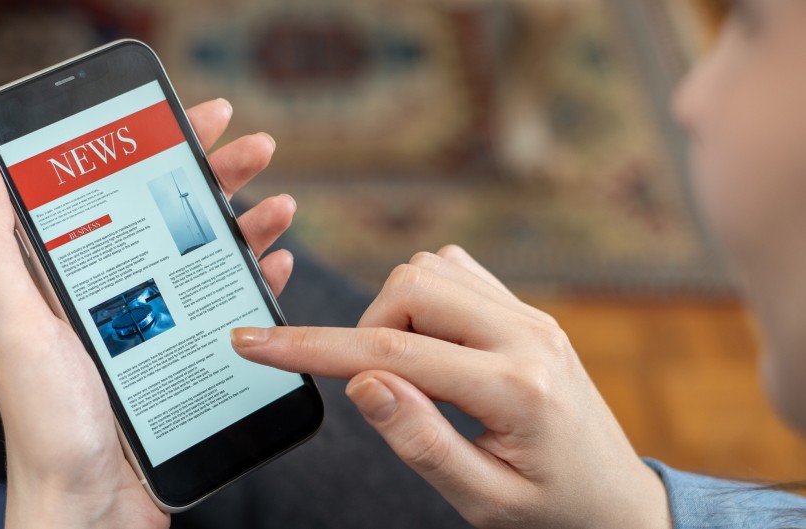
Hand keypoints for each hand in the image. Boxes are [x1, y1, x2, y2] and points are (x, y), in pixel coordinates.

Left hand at [0, 99, 291, 528]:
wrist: (93, 504)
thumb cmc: (48, 422)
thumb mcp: (16, 325)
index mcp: (74, 272)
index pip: (121, 188)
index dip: (160, 146)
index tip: (196, 116)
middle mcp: (119, 288)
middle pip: (175, 214)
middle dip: (219, 174)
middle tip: (258, 147)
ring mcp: (157, 320)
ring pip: (209, 255)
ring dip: (249, 222)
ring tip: (282, 204)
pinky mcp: (188, 352)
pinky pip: (229, 305)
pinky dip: (256, 278)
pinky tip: (277, 261)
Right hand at [232, 246, 671, 528]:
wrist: (617, 501)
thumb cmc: (550, 512)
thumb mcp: (482, 500)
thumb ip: (419, 440)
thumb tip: (361, 380)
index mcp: (514, 388)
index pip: (391, 351)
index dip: (312, 347)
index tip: (254, 345)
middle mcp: (527, 335)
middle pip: (411, 286)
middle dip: (365, 327)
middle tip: (375, 386)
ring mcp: (531, 316)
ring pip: (431, 267)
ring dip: (396, 311)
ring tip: (410, 372)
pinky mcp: (528, 312)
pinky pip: (458, 270)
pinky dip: (425, 297)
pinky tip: (432, 345)